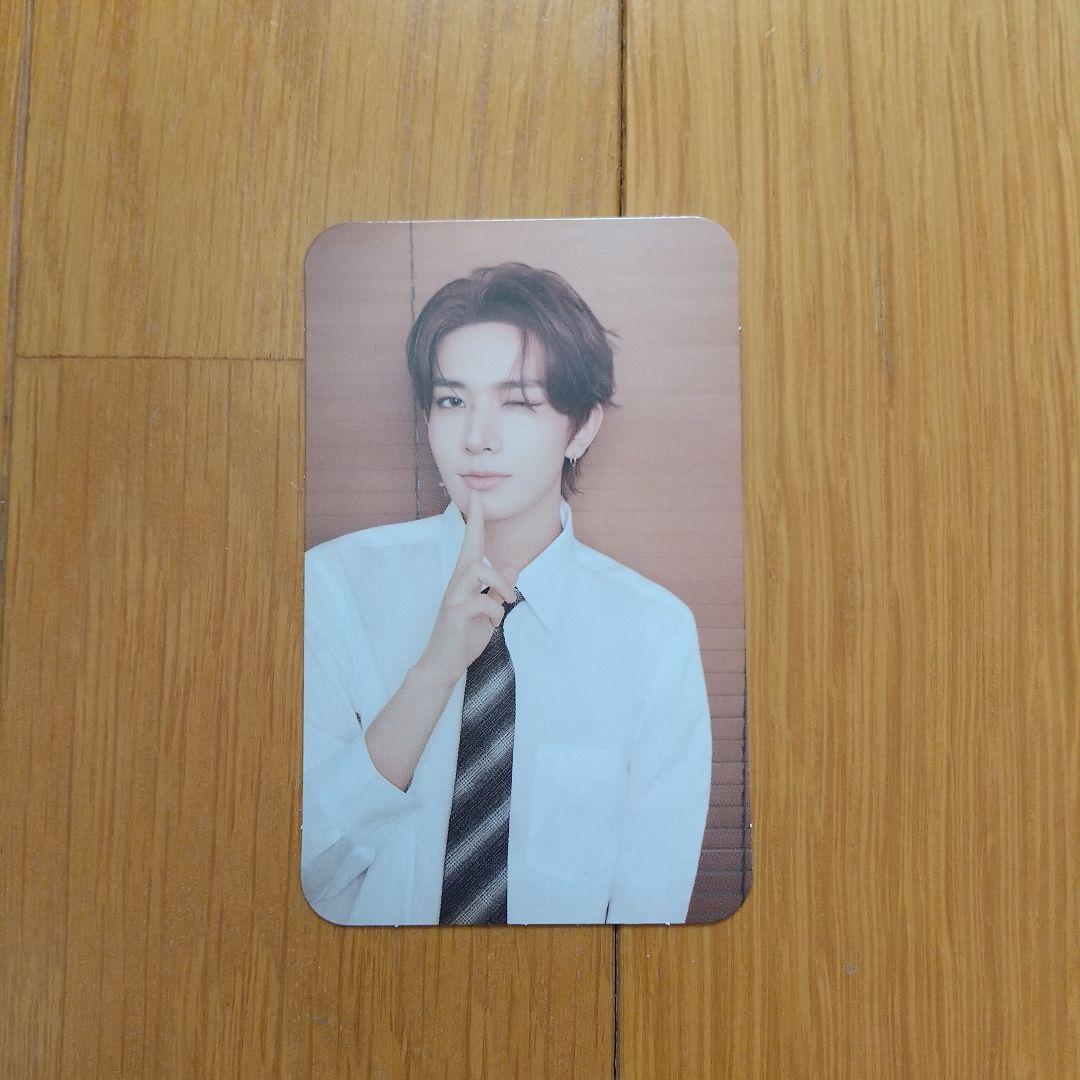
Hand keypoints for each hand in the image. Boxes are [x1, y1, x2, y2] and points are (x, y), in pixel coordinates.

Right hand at [413, 489, 517, 689]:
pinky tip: (492, 622)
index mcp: (464, 582)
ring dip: (500, 584)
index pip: (470, 545)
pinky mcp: (454, 614)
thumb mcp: (487, 611)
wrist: (442, 665)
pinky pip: (481, 601)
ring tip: (506, 601)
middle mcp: (456, 585)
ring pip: (477, 570)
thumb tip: (512, 566)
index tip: (476, 496)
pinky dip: (494, 612)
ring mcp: (453, 598)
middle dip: (477, 528)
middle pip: (471, 551)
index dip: (475, 521)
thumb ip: (497, 589)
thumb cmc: (463, 637)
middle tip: (482, 506)